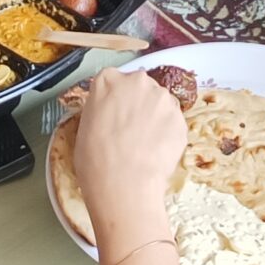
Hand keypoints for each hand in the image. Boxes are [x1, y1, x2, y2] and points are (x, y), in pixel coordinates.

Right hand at [72, 68, 189, 236]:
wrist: (124, 184)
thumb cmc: (94, 160)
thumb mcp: (84, 127)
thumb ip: (100, 109)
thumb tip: (110, 114)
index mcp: (108, 80)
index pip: (112, 81)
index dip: (114, 100)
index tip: (114, 115)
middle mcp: (138, 81)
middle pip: (140, 88)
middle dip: (137, 105)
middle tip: (130, 131)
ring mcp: (162, 98)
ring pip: (160, 104)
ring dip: (155, 118)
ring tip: (145, 145)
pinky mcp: (180, 118)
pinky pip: (173, 123)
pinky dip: (167, 134)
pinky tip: (156, 152)